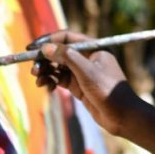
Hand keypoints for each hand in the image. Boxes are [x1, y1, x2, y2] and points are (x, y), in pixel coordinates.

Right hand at [28, 30, 154, 152]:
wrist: (122, 116)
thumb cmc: (108, 90)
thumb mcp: (87, 72)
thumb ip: (67, 57)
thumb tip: (46, 47)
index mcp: (93, 48)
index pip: (67, 37)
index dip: (48, 41)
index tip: (32, 48)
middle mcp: (87, 58)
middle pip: (60, 52)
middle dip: (45, 59)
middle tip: (33, 69)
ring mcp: (82, 72)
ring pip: (58, 67)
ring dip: (46, 71)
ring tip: (38, 80)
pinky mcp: (79, 86)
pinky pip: (60, 80)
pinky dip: (51, 81)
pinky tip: (45, 87)